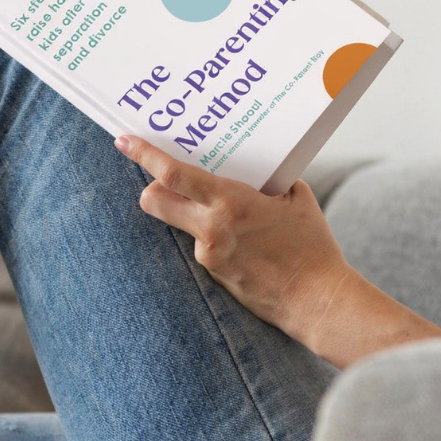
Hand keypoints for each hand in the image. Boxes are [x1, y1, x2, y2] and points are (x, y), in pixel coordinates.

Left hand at [115, 134, 351, 341]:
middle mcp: (210, 229)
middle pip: (153, 202)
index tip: (124, 140)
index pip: (172, 175)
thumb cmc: (312, 246)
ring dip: (191, 214)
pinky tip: (244, 242)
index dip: (144, 155)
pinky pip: (202, 246)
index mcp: (230, 202)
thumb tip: (259, 165)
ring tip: (228, 213)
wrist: (317, 299)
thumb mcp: (296, 198)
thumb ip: (270, 178)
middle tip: (161, 178)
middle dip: (150, 187)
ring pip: (180, 225)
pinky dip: (214, 237)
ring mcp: (208, 256)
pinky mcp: (214, 275)